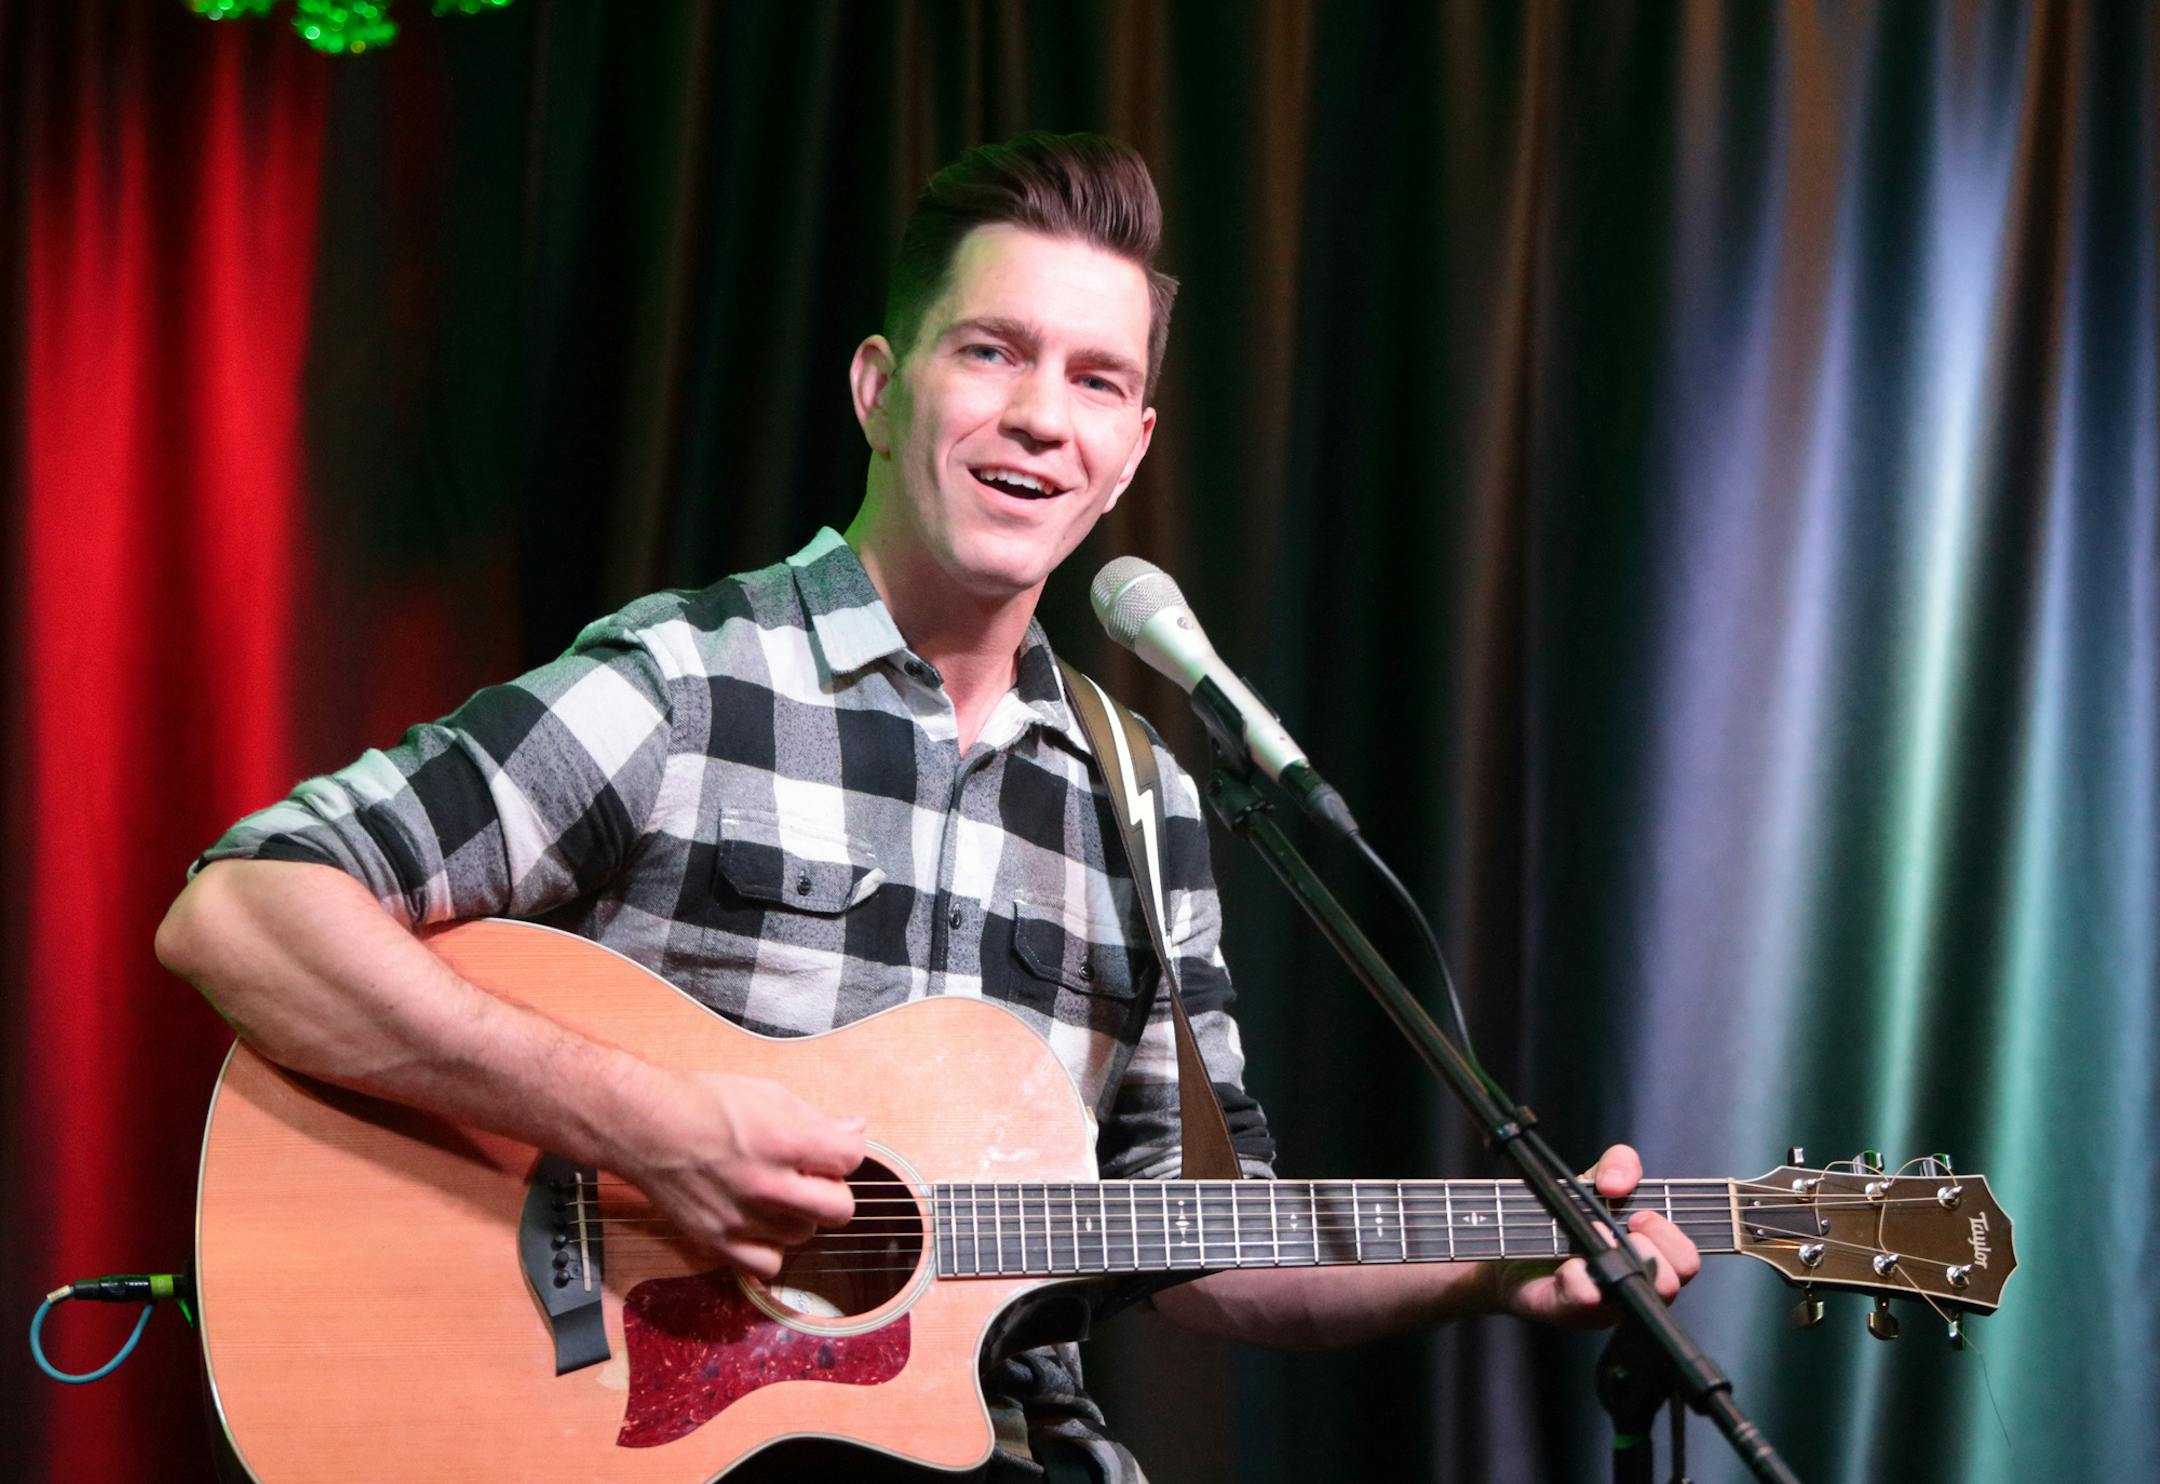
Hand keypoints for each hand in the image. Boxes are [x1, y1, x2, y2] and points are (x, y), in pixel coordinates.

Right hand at [620, 1072, 864, 1278]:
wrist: (644, 1125)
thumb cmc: (704, 1102)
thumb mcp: (768, 1093)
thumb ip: (816, 1118)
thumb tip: (854, 1129)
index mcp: (783, 1141)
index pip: (851, 1158)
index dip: (847, 1150)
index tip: (833, 1148)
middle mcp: (766, 1185)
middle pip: (840, 1209)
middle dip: (833, 1190)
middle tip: (812, 1176)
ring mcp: (742, 1219)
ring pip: (804, 1234)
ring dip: (798, 1215)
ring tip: (774, 1191)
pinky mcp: (718, 1243)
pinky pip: (769, 1264)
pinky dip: (770, 1247)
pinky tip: (759, 1222)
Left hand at [1493, 1144, 1700, 1327]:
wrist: (1509, 1240)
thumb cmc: (1562, 1216)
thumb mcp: (1594, 1181)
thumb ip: (1619, 1165)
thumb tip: (1619, 1183)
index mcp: (1649, 1256)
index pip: (1687, 1258)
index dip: (1670, 1236)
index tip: (1640, 1216)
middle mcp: (1633, 1285)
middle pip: (1675, 1282)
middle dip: (1653, 1248)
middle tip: (1623, 1230)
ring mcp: (1604, 1304)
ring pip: (1638, 1298)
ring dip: (1619, 1259)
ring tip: (1595, 1240)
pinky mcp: (1569, 1310)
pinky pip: (1586, 1300)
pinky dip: (1579, 1278)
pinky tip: (1567, 1265)